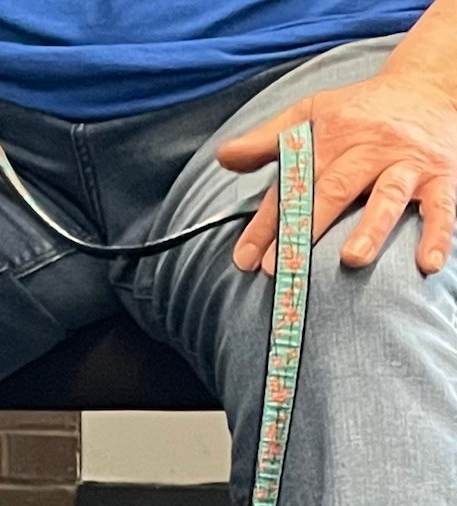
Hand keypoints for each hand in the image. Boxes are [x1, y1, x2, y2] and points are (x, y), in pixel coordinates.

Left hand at [219, 68, 456, 276]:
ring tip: (353, 259)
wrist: (426, 84)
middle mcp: (369, 149)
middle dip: (307, 229)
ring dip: (371, 228)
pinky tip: (428, 262)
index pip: (293, 183)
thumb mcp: (312, 114)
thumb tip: (223, 156)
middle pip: (335, 189)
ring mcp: (406, 163)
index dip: (267, 222)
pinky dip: (438, 233)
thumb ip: (267, 140)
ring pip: (388, 195)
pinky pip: (443, 205)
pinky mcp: (441, 174)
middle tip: (283, 266)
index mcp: (333, 137)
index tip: (245, 258)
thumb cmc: (359, 110)